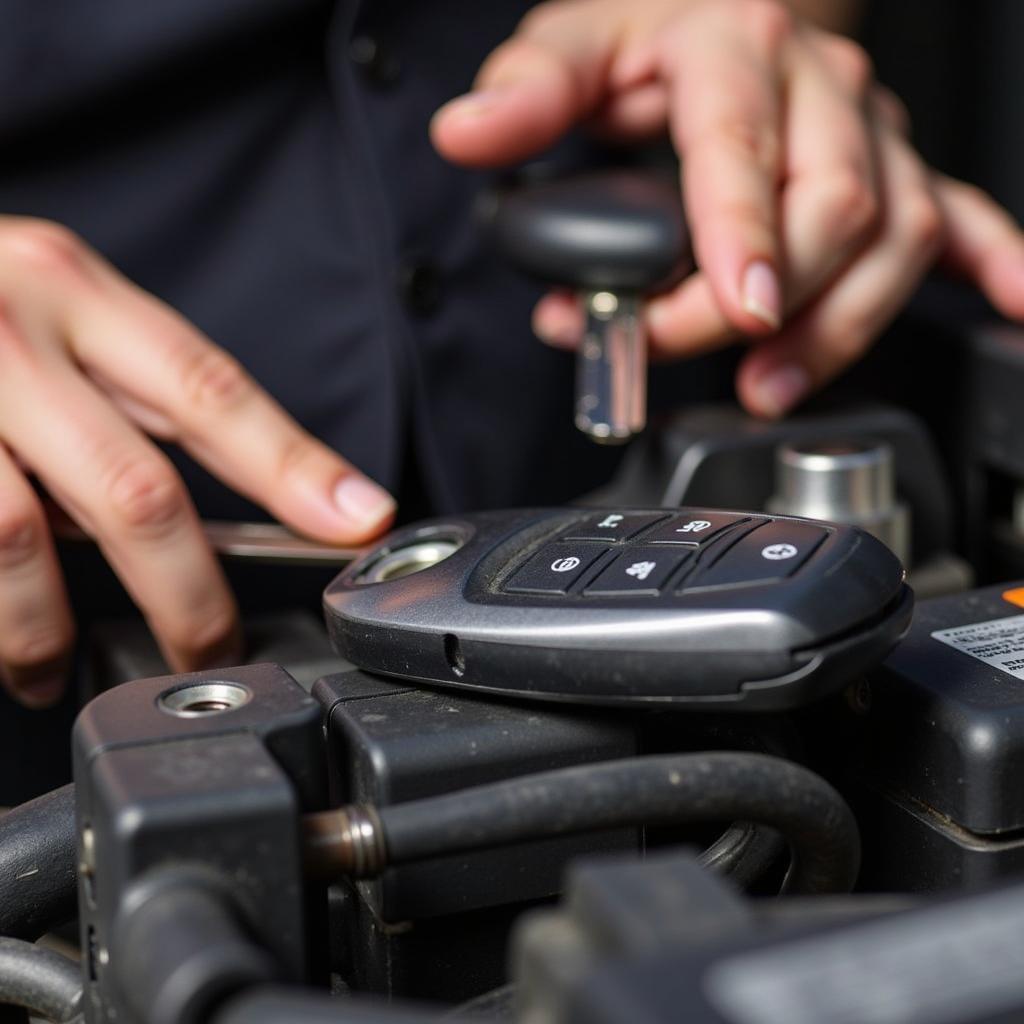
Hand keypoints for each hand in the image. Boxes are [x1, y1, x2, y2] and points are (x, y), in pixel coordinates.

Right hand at [0, 220, 395, 706]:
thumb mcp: (51, 304)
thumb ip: (133, 389)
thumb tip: (246, 493)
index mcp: (69, 290)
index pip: (208, 390)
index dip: (293, 466)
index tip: (358, 522)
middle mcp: (3, 333)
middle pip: (132, 490)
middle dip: (187, 594)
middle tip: (212, 644)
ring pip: (17, 539)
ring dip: (48, 627)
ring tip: (57, 666)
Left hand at [432, 0, 1023, 416]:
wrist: (714, 2)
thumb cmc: (647, 29)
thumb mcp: (571, 45)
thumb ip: (528, 93)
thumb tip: (469, 132)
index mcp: (738, 47)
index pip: (747, 150)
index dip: (744, 236)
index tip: (739, 307)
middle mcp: (824, 89)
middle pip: (832, 212)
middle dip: (763, 307)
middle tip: (684, 354)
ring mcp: (870, 132)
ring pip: (898, 236)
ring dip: (842, 327)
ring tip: (771, 390)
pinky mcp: (894, 168)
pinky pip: (960, 216)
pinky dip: (993, 266)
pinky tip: (1014, 307)